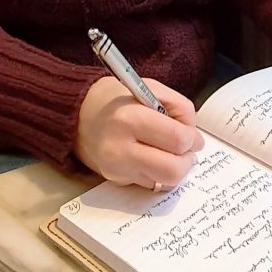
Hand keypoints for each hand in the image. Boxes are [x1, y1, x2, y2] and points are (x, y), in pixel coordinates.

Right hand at [75, 76, 203, 187]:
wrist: (76, 116)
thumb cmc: (115, 99)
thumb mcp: (149, 88)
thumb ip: (179, 107)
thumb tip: (196, 139)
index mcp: (129, 119)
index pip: (177, 140)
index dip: (191, 137)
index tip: (188, 132)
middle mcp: (120, 149)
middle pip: (173, 170)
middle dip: (186, 159)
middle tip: (184, 147)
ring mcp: (117, 169)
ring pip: (165, 182)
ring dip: (175, 168)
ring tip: (168, 151)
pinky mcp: (116, 180)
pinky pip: (151, 184)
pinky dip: (158, 172)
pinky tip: (150, 156)